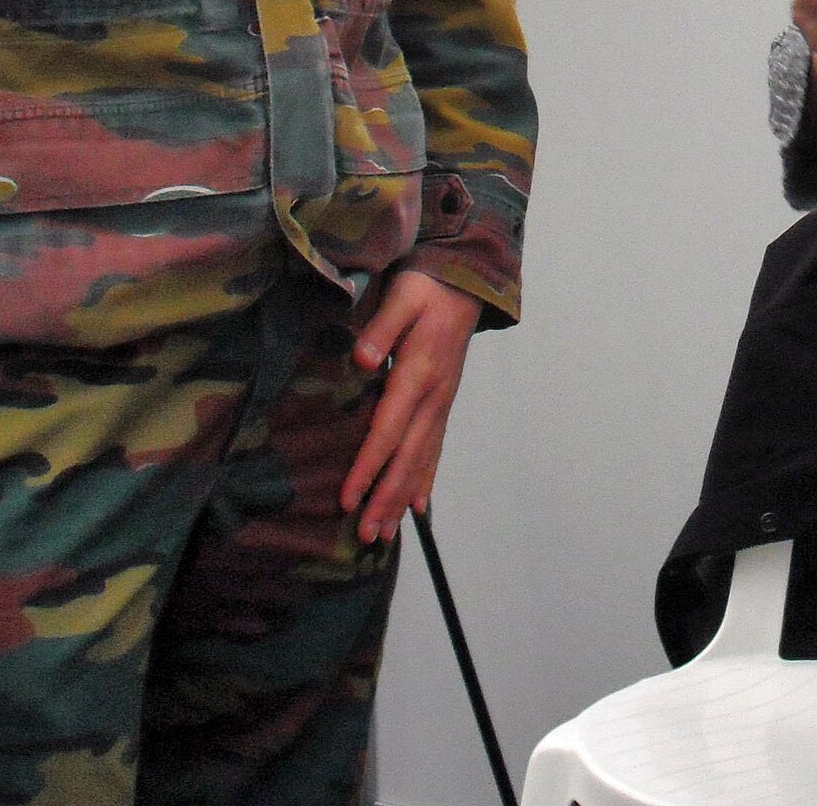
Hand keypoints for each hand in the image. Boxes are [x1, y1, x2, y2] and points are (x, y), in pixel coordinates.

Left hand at [342, 270, 482, 541]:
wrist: (467, 281)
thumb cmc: (428, 286)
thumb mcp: (403, 294)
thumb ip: (382, 327)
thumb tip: (362, 359)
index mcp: (419, 372)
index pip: (389, 428)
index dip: (368, 465)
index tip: (348, 498)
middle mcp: (434, 395)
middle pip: (408, 456)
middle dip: (386, 497)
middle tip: (366, 535)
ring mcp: (442, 401)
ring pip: (422, 458)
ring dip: (403, 497)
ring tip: (385, 533)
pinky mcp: (444, 401)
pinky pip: (435, 446)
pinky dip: (426, 477)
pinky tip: (419, 505)